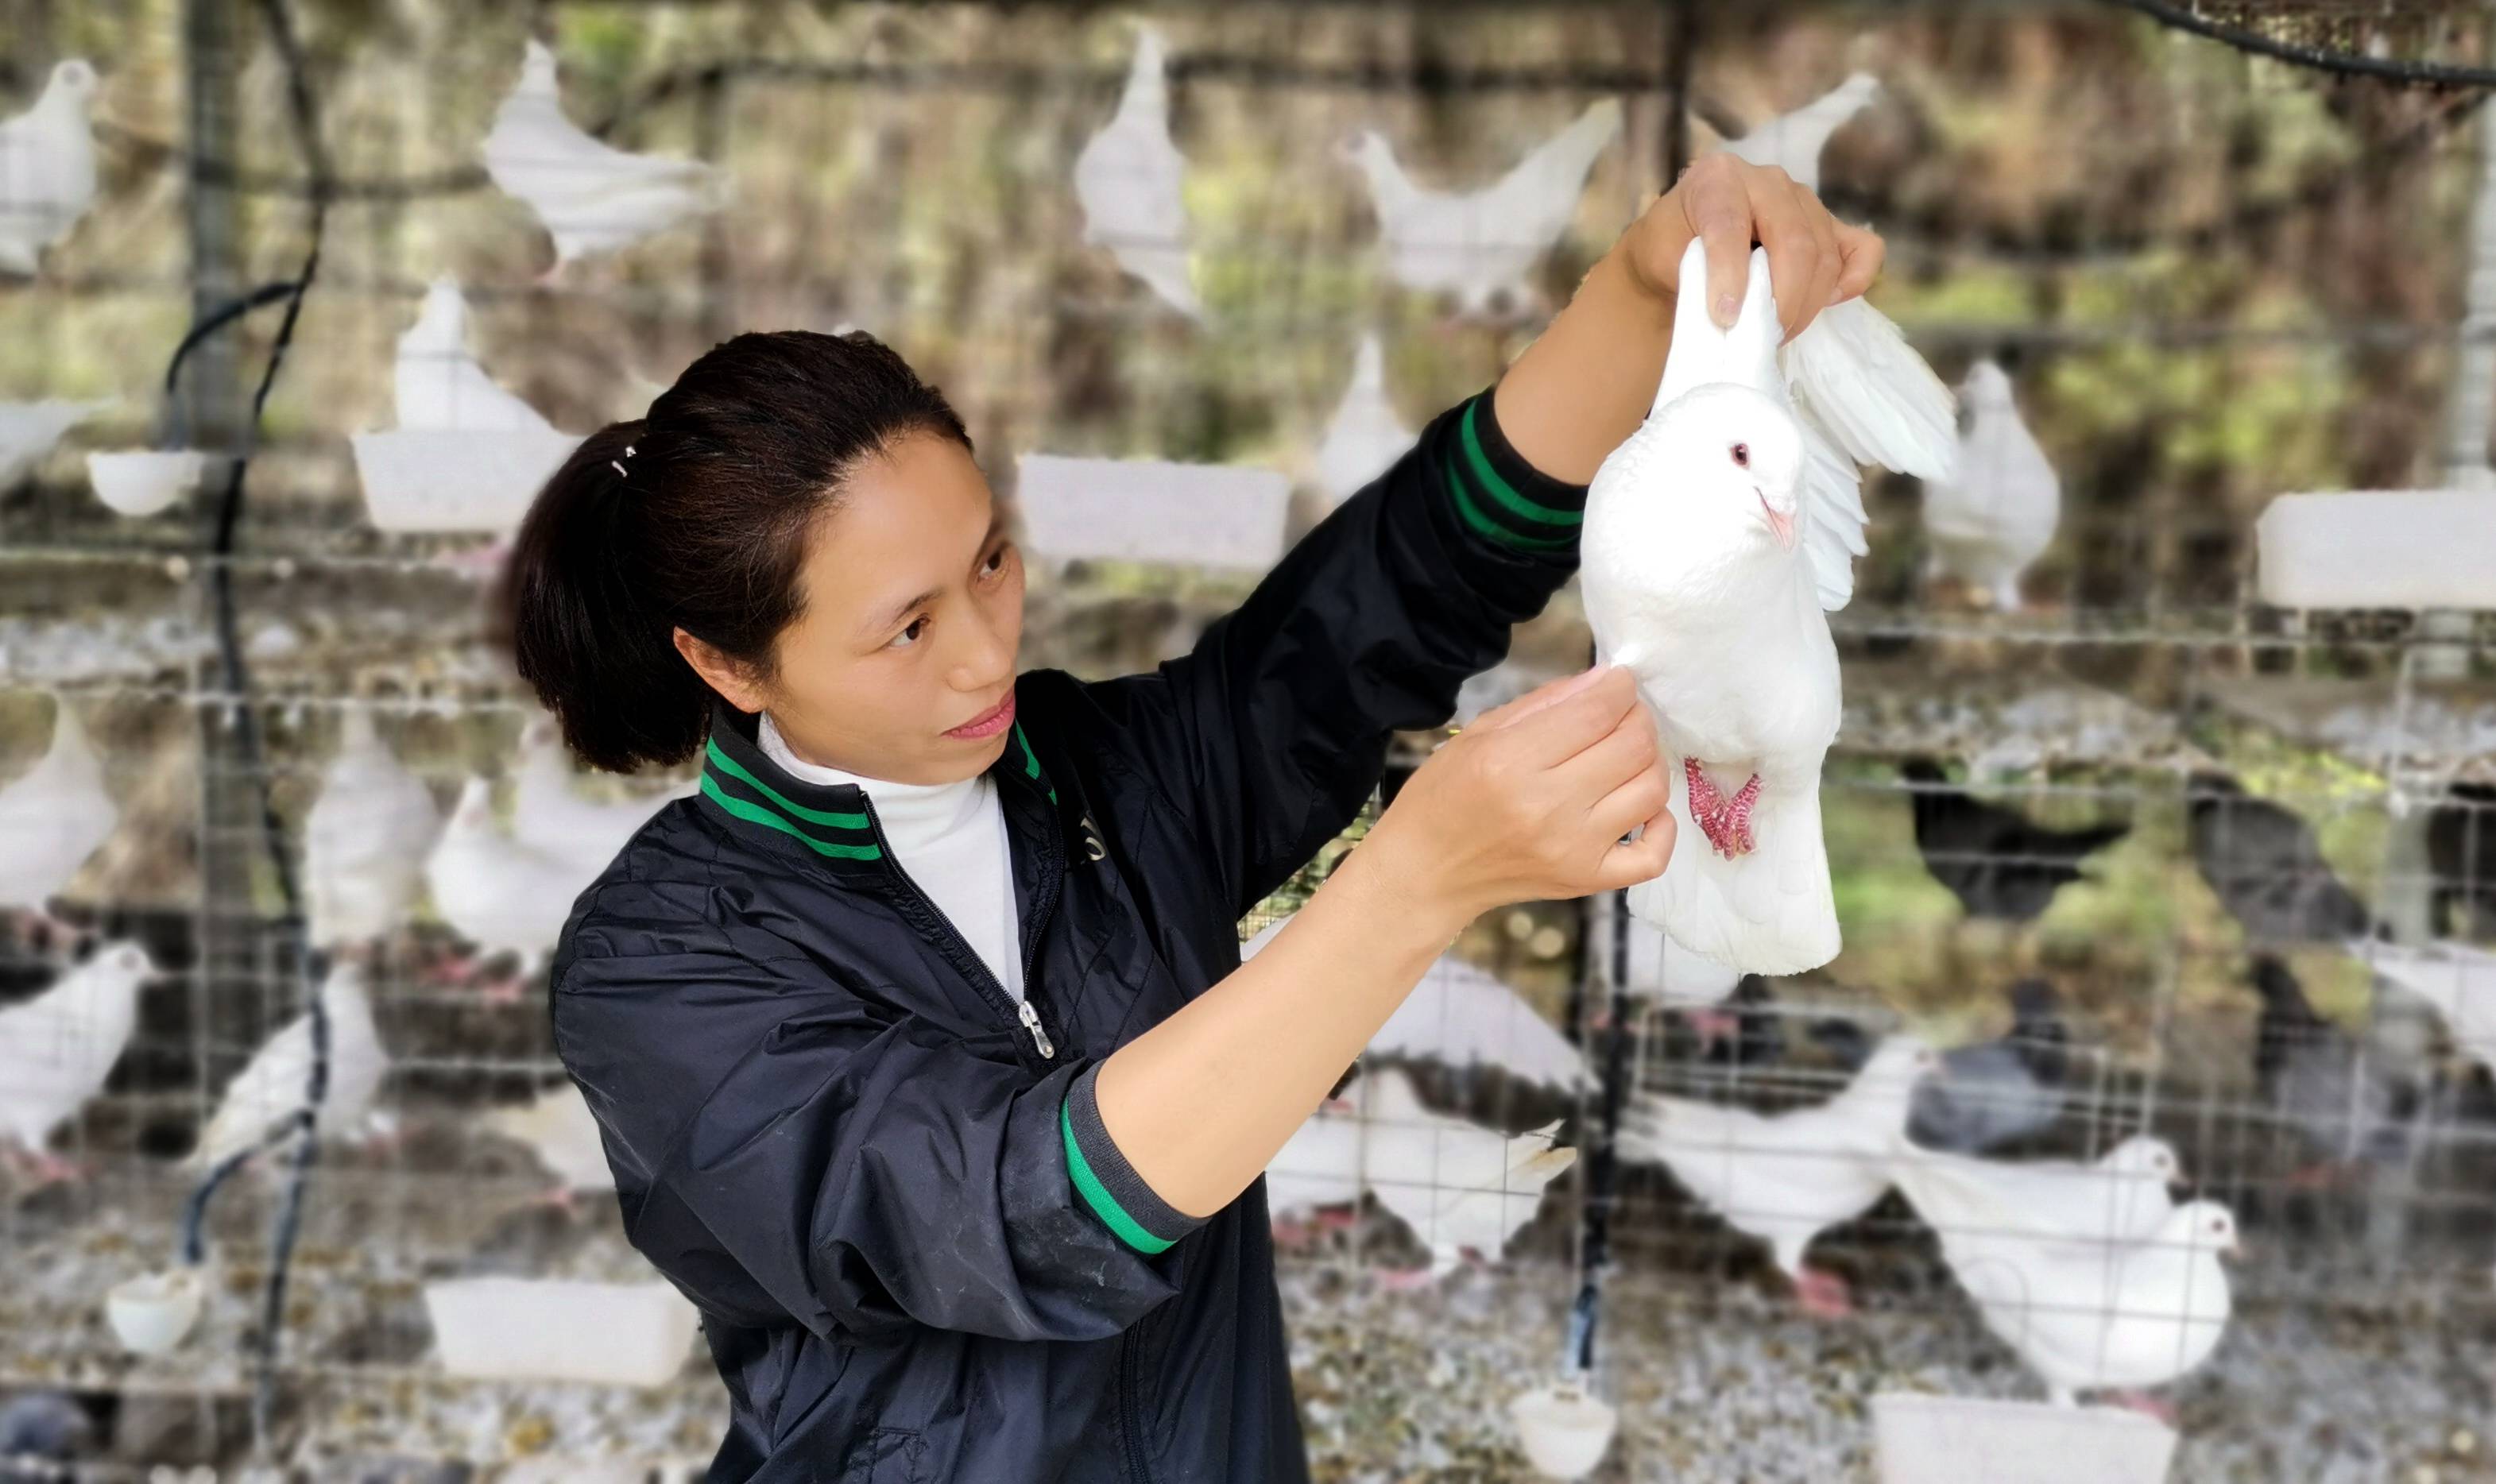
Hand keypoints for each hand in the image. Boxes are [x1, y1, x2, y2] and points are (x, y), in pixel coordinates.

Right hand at [1368, 666, 1672, 924]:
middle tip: (1620, 716)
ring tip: (1624, 755)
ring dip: (1649, 761)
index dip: (1619, 687)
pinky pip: (1654, 855)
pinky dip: (1662, 826)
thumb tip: (1607, 680)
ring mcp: (1573, 848)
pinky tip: (1642, 807)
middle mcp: (1548, 807)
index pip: (1597, 711)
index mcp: (1512, 761)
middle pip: (1633, 745)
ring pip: (1651, 789)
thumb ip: (1547, 703)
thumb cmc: (1445, 796)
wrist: (1426, 870)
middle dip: (1636, 717)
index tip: (1618, 683)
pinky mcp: (1586, 880)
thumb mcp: (1480, 733)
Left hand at [1613, 153, 1885, 343]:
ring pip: (1825, 256)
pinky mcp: (1831, 224)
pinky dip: (1854, 280)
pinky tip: (1827, 303)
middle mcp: (1767, 180)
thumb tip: (1732, 311)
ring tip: (1776, 332)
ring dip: (1806, 305)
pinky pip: (1863, 249)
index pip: (1731, 225)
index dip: (1730, 275)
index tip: (1724, 318)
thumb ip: (1690, 274)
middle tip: (1761, 337)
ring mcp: (1805, 200)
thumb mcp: (1659, 259)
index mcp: (1717, 178)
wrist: (1679, 249)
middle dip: (1781, 301)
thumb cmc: (1668, 254)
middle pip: (1794, 243)